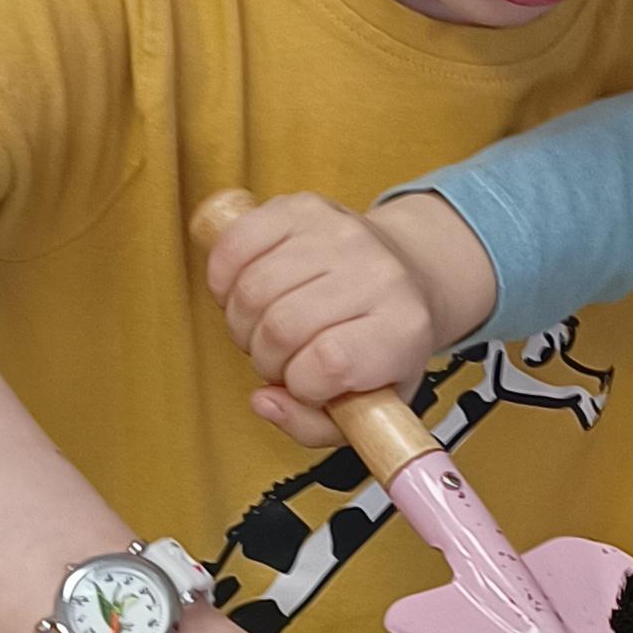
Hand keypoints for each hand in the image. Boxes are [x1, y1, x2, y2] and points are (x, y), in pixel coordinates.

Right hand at [205, 191, 494, 443]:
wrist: (408, 273)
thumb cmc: (381, 346)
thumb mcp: (369, 404)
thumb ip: (314, 425)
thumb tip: (264, 401)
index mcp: (402, 329)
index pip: (329, 363)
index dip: (300, 384)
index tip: (306, 383)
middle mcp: (379, 274)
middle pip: (283, 326)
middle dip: (266, 358)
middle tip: (279, 358)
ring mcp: (341, 233)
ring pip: (253, 289)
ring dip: (243, 322)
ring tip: (263, 327)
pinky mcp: (303, 207)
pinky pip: (236, 244)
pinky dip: (224, 278)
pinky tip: (241, 292)